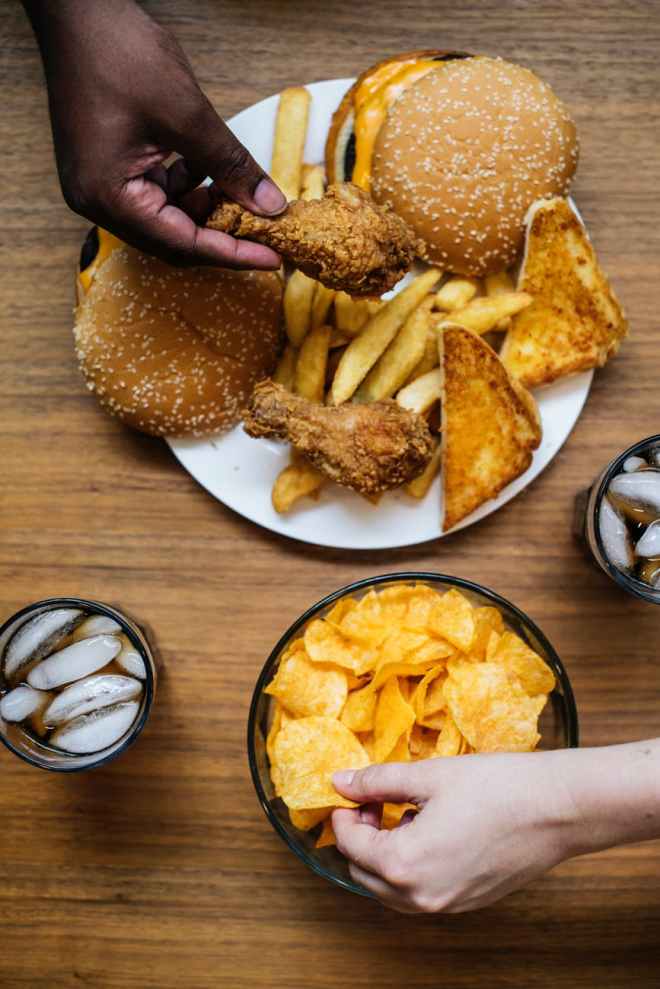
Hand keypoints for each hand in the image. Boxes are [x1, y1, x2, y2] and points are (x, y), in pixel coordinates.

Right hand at [23, 0, 284, 266]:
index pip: (182, 244)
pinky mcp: (110, 168)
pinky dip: (188, 187)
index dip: (231, 254)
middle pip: (173, 240)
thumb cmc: (120, 55)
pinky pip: (156, 193)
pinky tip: (210, 169)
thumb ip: (231, 166)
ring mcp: (101, 185)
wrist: (78, 12)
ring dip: (206, 208)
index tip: (272, 259)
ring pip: (167, 218)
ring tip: (241, 192)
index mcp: (109, 198)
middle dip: (220, 235)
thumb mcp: (189, 116)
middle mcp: (98, 201)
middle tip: (266, 234)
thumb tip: (270, 205)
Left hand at [332, 753, 576, 913]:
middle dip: (360, 836)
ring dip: (384, 855)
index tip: (353, 791)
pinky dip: (410, 868)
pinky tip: (430, 832)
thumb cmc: (496, 787)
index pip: (350, 844)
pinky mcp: (467, 903)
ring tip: (404, 814)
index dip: (343, 813)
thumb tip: (340, 782)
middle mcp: (421, 896)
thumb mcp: (428, 775)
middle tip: (374, 801)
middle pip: (364, 873)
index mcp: (405, 864)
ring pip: (391, 889)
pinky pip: (421, 893)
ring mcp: (446, 905)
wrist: (557, 809)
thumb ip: (378, 781)